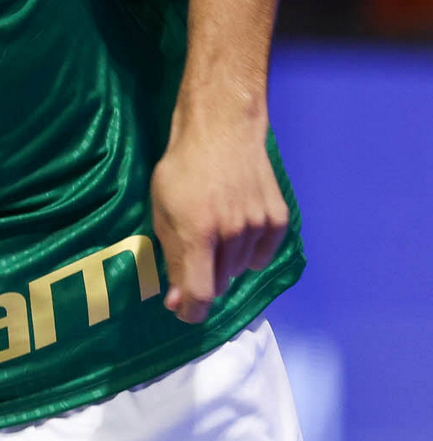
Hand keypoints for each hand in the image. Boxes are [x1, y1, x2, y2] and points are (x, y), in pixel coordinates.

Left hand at [150, 122, 288, 323]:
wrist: (222, 130)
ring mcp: (258, 226)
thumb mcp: (161, 208)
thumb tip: (177, 301)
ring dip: (224, 261)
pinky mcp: (278, 220)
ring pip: (239, 270)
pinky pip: (262, 256)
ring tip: (214, 227)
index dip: (191, 310)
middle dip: (203, 276)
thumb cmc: (182, 167)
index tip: (183, 310)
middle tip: (194, 248)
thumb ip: (171, 256)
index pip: (200, 293)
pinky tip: (237, 227)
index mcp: (198, 231)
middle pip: (220, 283)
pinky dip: (249, 251)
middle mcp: (232, 233)